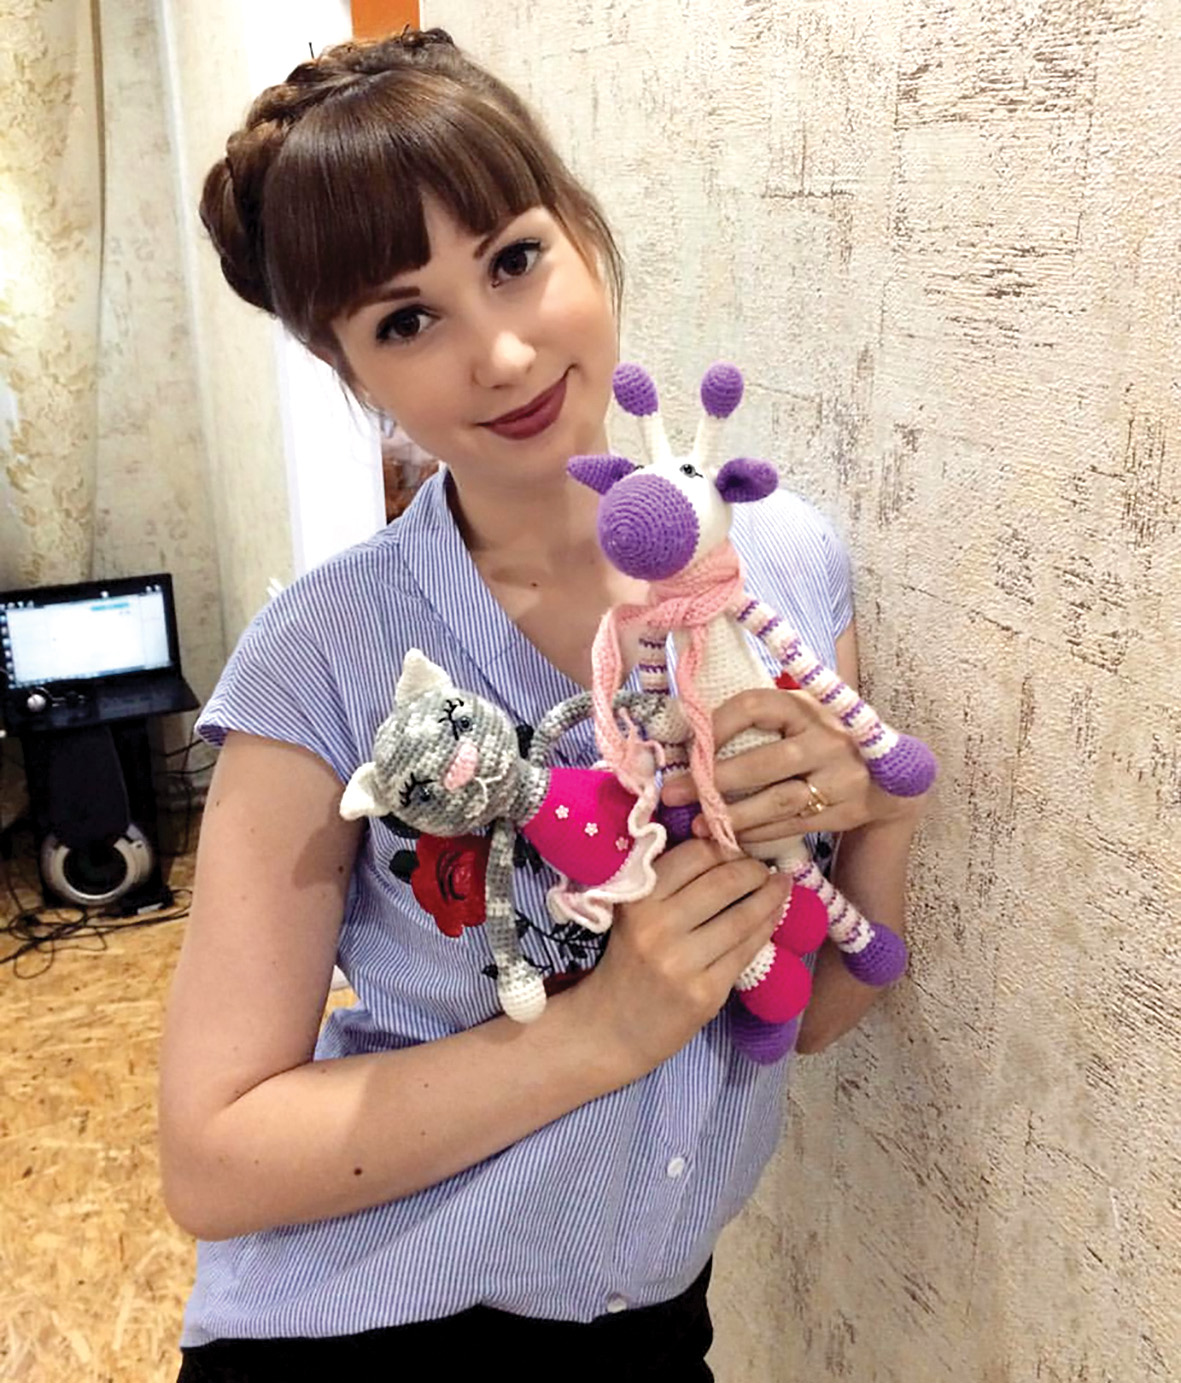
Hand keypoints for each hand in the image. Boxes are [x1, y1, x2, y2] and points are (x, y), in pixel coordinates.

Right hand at [575, 838, 792, 1076]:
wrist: (614, 1026)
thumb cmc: (628, 961)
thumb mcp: (633, 913)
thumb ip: (669, 882)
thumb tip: (726, 847)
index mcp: (638, 899)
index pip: (695, 855)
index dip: (724, 848)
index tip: (737, 851)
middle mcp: (657, 927)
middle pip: (724, 881)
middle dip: (754, 869)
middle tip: (764, 868)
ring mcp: (683, 963)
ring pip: (742, 917)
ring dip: (770, 897)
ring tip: (780, 886)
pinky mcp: (705, 993)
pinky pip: (747, 951)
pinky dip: (766, 928)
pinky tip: (773, 918)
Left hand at [660, 688, 924, 845]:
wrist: (888, 777)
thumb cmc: (821, 740)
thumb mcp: (799, 716)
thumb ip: (758, 721)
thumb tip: (689, 731)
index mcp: (806, 706)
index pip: (753, 706)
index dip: (716, 725)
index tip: (689, 746)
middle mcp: (827, 739)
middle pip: (763, 763)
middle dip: (713, 781)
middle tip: (674, 794)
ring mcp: (840, 777)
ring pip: (778, 801)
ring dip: (733, 815)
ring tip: (698, 824)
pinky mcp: (846, 811)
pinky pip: (793, 826)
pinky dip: (758, 834)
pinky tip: (731, 837)